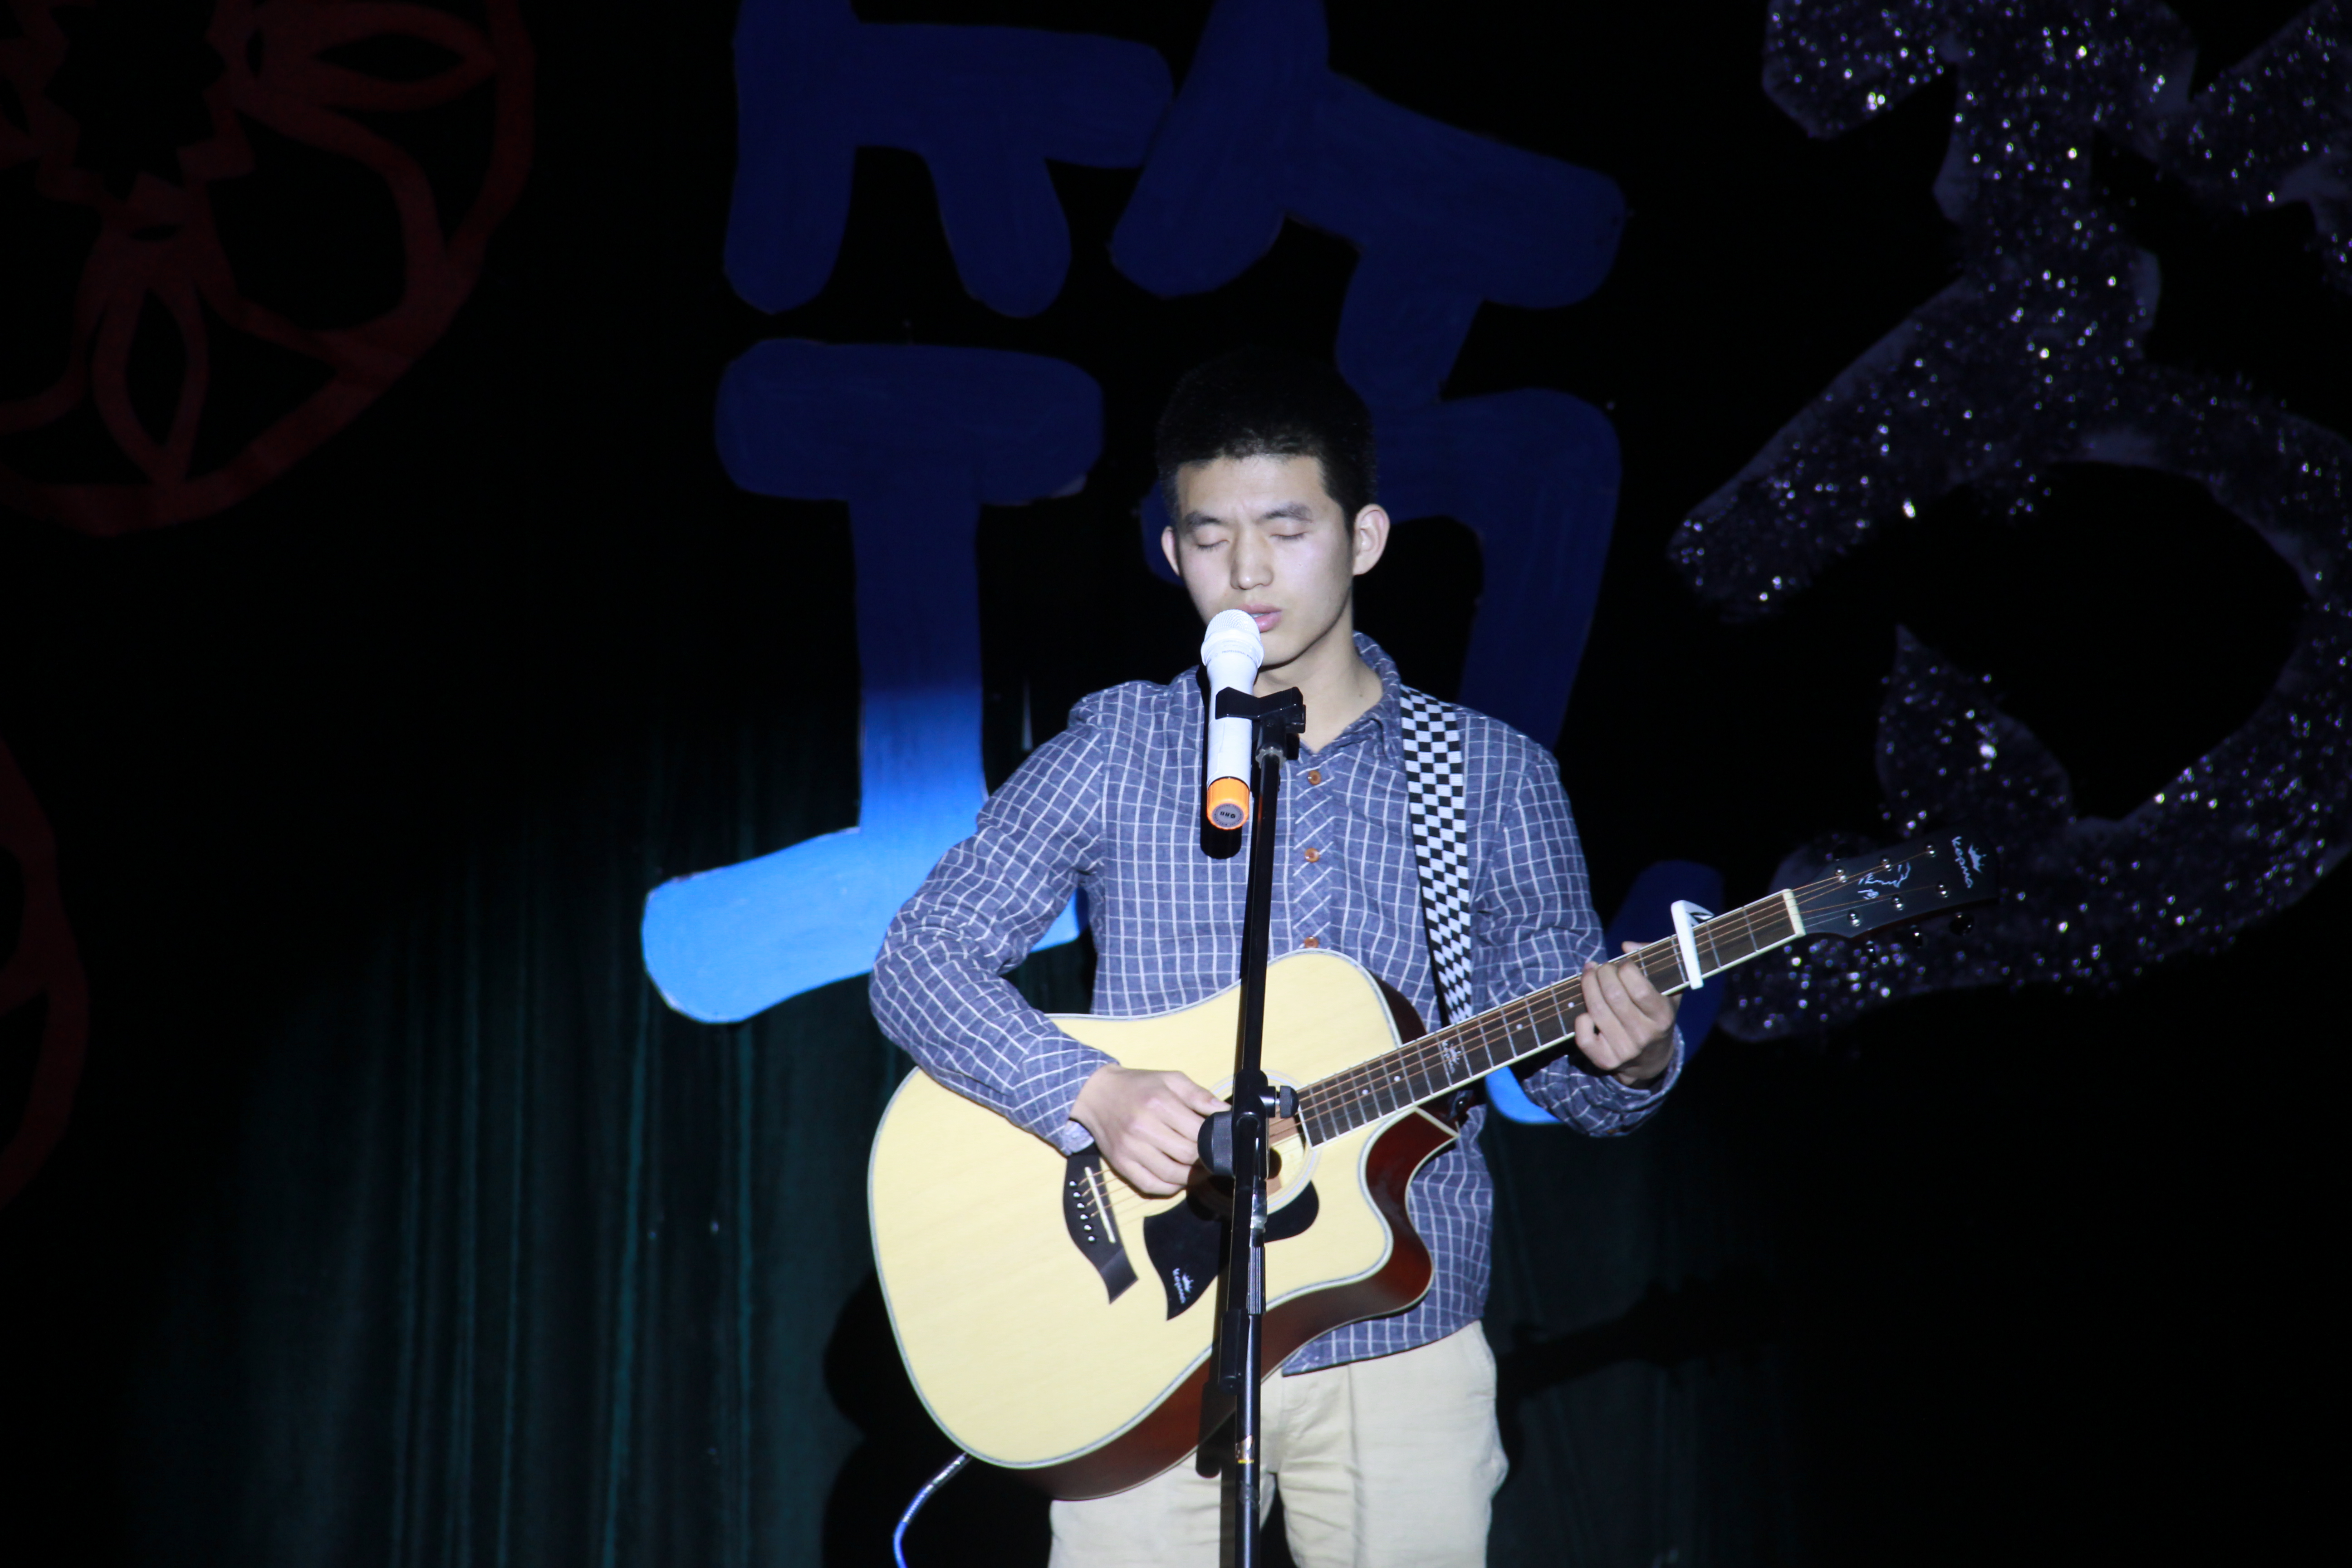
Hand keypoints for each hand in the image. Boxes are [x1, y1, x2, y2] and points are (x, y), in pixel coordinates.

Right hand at [1072, 1066, 1227, 1196]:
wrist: (1096, 1093)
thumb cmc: (1138, 1085)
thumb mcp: (1171, 1079)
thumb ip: (1200, 1095)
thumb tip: (1225, 1113)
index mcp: (1159, 1103)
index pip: (1197, 1134)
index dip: (1213, 1141)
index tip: (1218, 1140)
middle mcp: (1143, 1128)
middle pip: (1187, 1157)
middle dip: (1206, 1160)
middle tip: (1212, 1156)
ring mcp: (1130, 1149)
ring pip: (1172, 1176)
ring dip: (1192, 1177)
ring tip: (1200, 1169)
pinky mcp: (1121, 1164)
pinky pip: (1151, 1186)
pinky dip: (1170, 1187)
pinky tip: (1178, 1178)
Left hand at [1574, 942, 1679, 1087]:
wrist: (1651, 1058)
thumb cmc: (1656, 1015)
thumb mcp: (1667, 990)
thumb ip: (1653, 962)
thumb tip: (1626, 945)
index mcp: (1663, 1017)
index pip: (1639, 990)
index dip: (1625, 969)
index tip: (1622, 963)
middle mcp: (1644, 1035)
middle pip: (1614, 996)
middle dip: (1602, 973)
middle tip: (1601, 967)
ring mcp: (1624, 1050)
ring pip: (1595, 1011)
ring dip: (1587, 985)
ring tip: (1589, 974)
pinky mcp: (1605, 1061)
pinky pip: (1583, 1037)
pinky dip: (1580, 1018)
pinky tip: (1585, 1008)